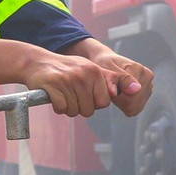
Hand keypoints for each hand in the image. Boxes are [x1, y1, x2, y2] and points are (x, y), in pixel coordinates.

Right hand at [0, 38, 153, 118]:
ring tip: (63, 94)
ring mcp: (67, 79)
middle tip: (71, 95)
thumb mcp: (90, 70)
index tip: (84, 94)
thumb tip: (137, 89)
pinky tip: (54, 96)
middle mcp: (83, 74)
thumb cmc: (67, 69)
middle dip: (80, 107)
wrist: (38, 62)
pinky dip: (58, 107)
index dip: (93, 102)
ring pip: (75, 111)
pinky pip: (61, 109)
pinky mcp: (53, 86)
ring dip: (68, 108)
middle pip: (89, 110)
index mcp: (95, 71)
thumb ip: (112, 80)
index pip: (103, 102)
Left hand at [59, 38, 152, 116]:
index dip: (119, 99)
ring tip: (113, 94)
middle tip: (110, 93)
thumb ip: (119, 79)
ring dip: (123, 104)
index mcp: (140, 70)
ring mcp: (148, 84)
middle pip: (136, 104)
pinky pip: (136, 106)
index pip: (133, 97)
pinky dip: (126, 105)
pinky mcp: (145, 91)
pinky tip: (118, 98)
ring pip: (136, 106)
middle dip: (122, 102)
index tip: (110, 92)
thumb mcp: (106, 69)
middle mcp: (148, 76)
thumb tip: (136, 89)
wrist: (103, 61)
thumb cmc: (101, 62)